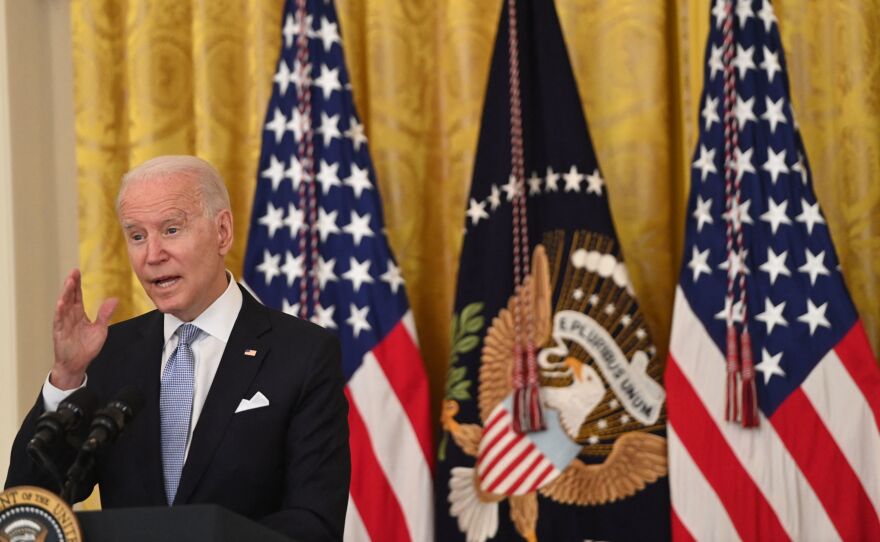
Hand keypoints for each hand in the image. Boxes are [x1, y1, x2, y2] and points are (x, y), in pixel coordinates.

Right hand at [50, 269, 117, 389]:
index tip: (77, 271)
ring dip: (65, 294)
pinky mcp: (60, 332)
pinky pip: (59, 320)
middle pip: (69, 297)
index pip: (77, 295)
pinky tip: (61, 303)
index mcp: (79, 313)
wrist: (78, 363)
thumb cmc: (87, 347)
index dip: (77, 284)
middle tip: (73, 272)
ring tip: (69, 283)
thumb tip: (114, 300)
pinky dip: (60, 311)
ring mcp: (63, 323)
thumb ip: (105, 314)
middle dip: (71, 285)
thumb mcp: (100, 329)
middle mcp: (70, 316)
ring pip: (64, 306)